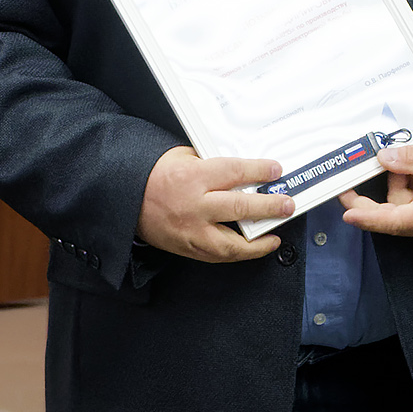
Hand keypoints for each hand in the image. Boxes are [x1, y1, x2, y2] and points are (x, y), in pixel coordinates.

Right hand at [136, 146, 291, 262]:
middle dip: (269, 206)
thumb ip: (212, 162)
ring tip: (275, 235)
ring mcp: (192, 231)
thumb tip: (242, 170)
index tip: (275, 171)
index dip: (259, 171)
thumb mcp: (183, 156)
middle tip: (286, 204)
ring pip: (232, 242)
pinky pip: (219, 255)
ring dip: (258, 241)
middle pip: (240, 207)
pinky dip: (239, 253)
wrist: (126, 199)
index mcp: (193, 176)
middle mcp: (194, 205)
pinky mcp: (188, 248)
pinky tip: (253, 247)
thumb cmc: (154, 175)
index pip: (234, 172)